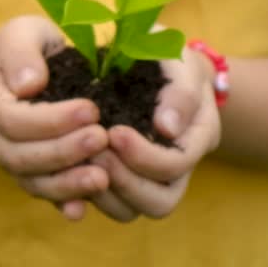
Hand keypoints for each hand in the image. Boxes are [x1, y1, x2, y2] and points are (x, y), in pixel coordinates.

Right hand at [0, 16, 109, 215]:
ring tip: (103, 177)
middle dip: (63, 151)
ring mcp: (5, 159)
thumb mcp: (22, 32)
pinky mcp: (27, 175)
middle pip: (19, 155)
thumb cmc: (27, 46)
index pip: (10, 119)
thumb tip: (28, 84)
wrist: (21, 71)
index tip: (92, 109)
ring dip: (67, 183)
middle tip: (102, 139)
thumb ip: (21, 51)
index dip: (50, 120)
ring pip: (30, 181)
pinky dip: (62, 202)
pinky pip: (42, 194)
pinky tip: (83, 208)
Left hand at [75, 47, 221, 221]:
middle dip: (125, 181)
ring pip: (133, 211)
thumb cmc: (166, 54)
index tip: (113, 131)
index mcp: (198, 135)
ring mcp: (151, 177)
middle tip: (95, 151)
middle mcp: (178, 166)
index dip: (144, 155)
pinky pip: (109, 204)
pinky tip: (69, 171)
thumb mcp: (178, 60)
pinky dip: (87, 194)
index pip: (177, 164)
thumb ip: (179, 90)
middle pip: (160, 202)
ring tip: (80, 162)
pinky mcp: (122, 179)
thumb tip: (167, 128)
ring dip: (104, 193)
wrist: (151, 62)